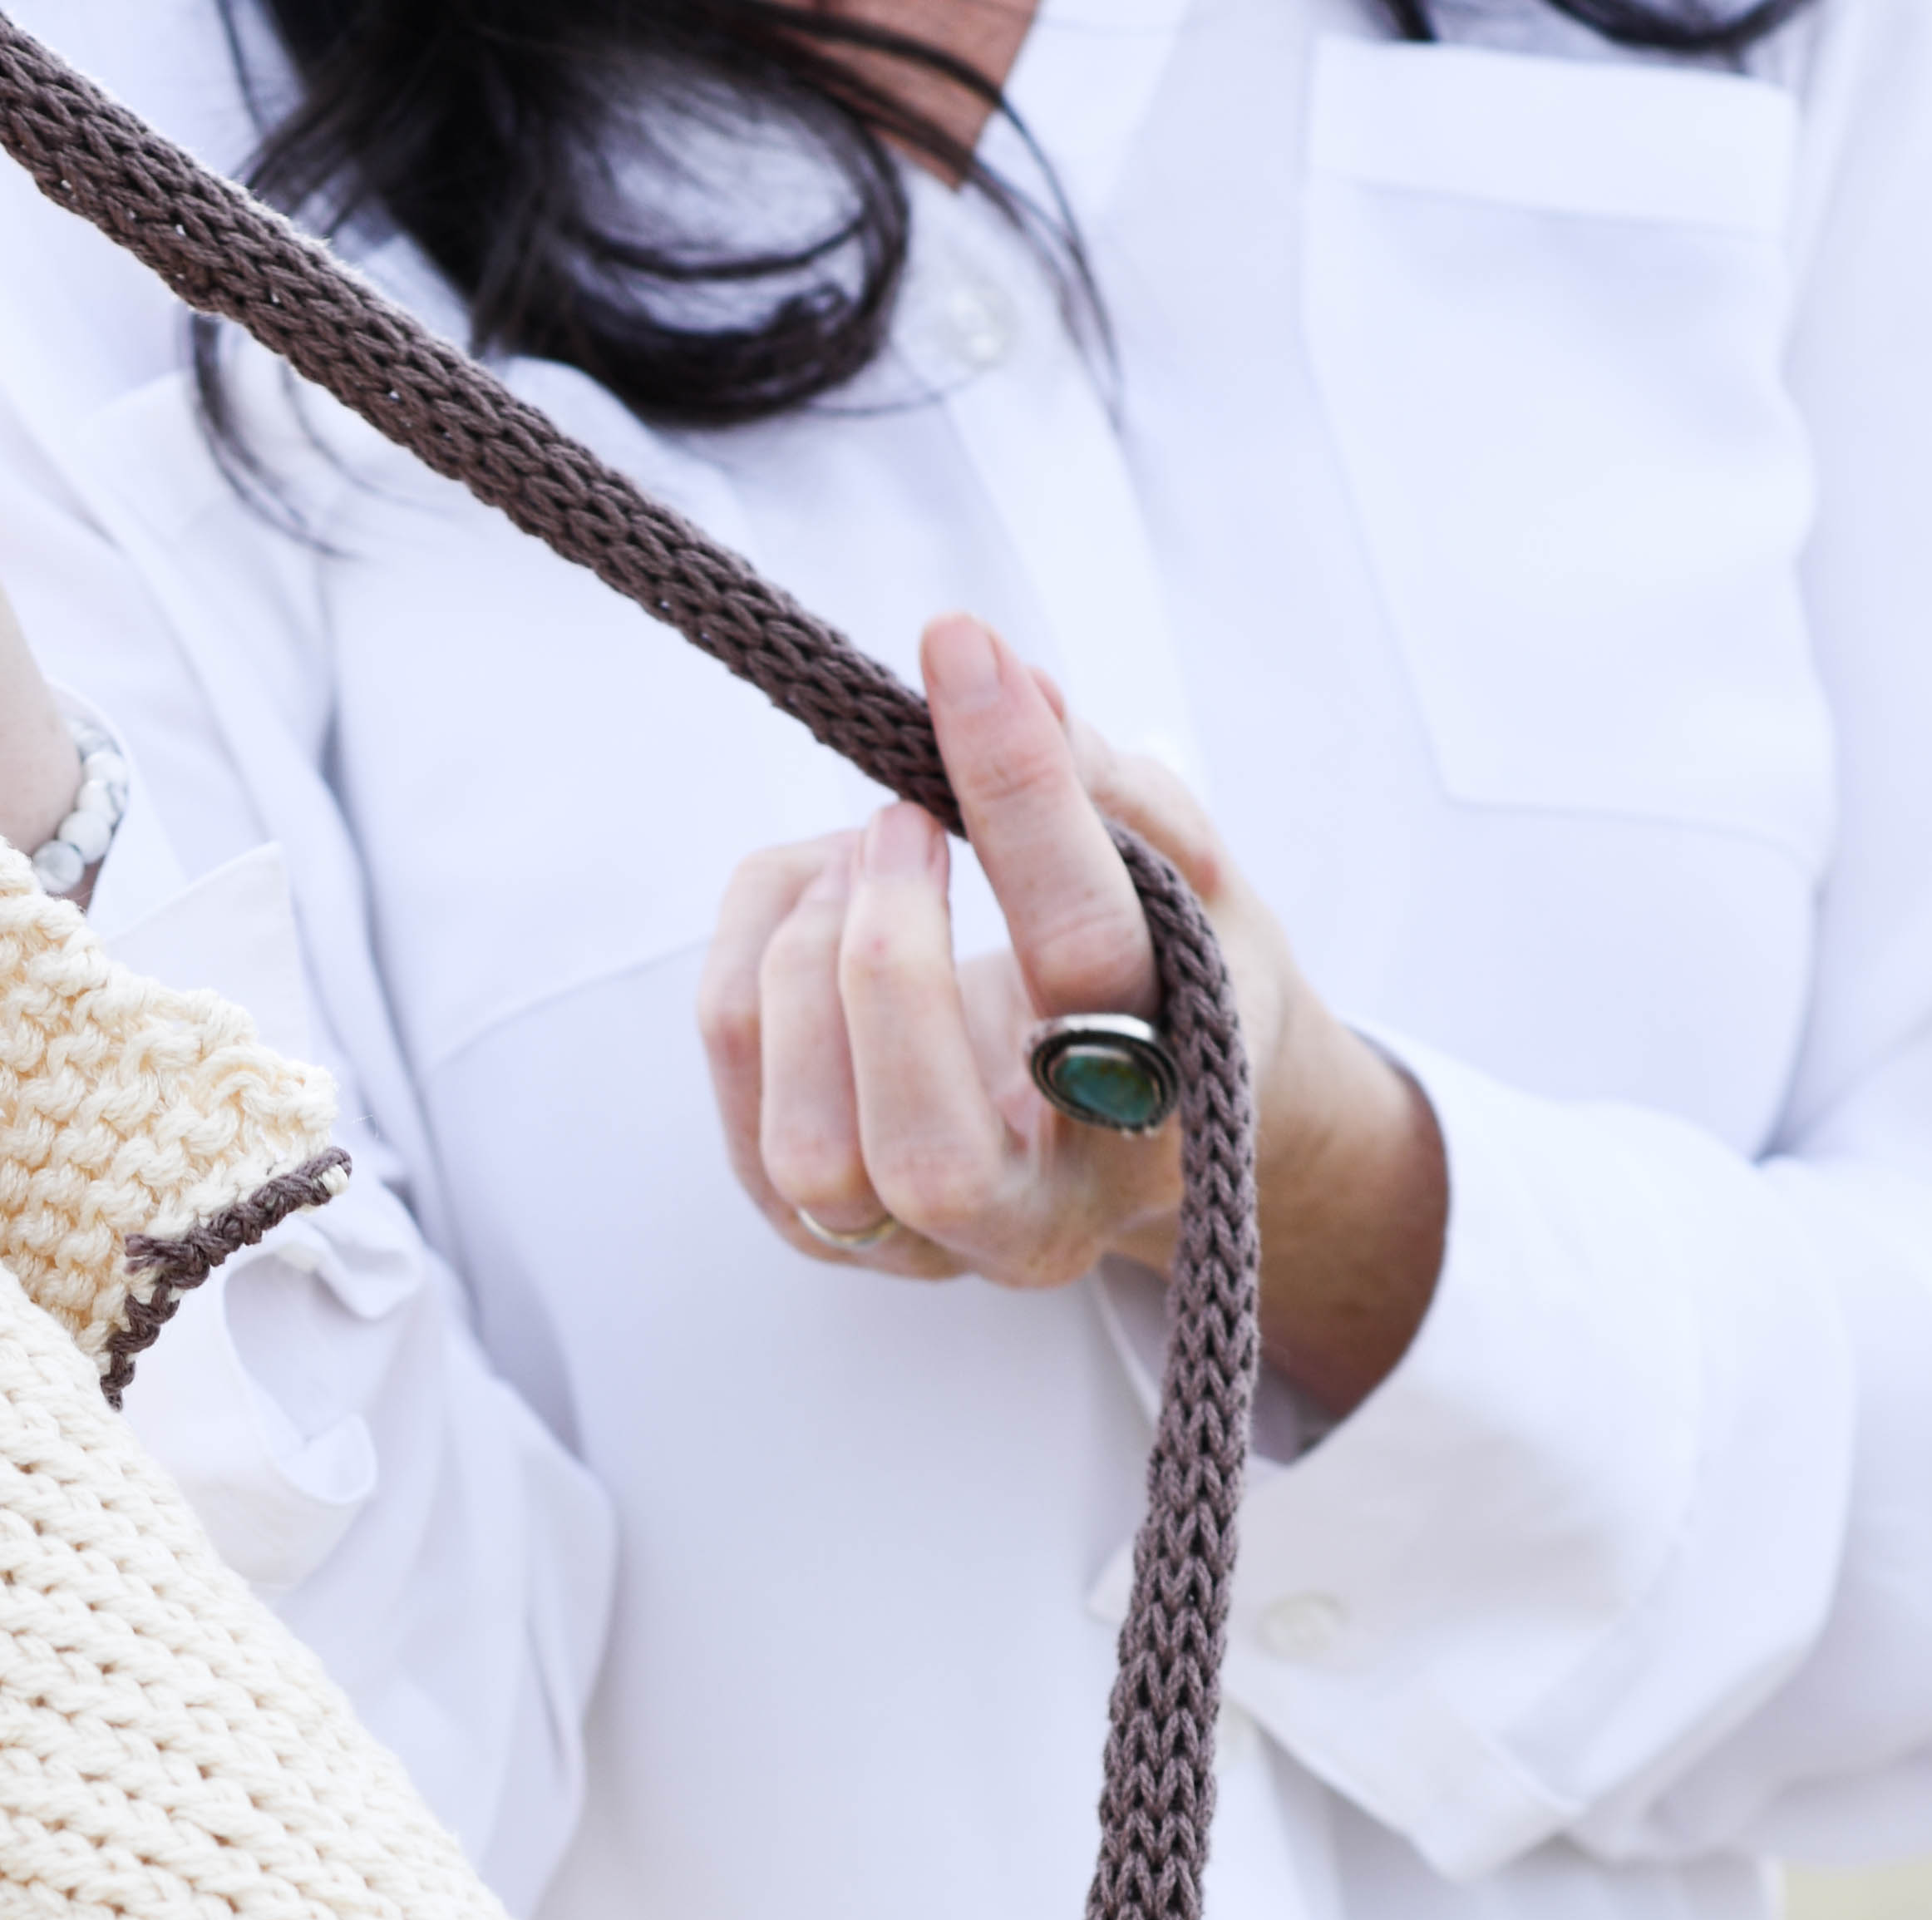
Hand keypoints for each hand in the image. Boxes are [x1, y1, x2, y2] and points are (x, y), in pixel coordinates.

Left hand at [695, 613, 1447, 1413]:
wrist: (1145, 1118)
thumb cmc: (1169, 984)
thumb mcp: (1190, 881)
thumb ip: (1111, 789)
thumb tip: (1002, 678)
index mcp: (1166, 1117)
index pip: (1084, 956)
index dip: (1020, 792)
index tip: (963, 658)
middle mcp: (1037, 1223)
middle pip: (922, 1144)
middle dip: (883, 957)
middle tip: (905, 819)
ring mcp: (919, 1249)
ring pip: (808, 1151)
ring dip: (803, 967)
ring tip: (865, 855)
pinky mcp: (823, 1231)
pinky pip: (742, 1108)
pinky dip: (751, 966)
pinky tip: (819, 899)